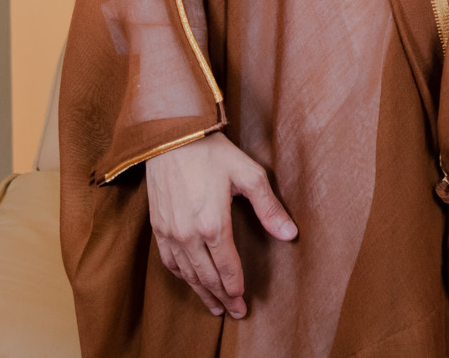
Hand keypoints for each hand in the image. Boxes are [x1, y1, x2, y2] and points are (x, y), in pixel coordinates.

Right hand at [145, 133, 296, 318]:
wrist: (171, 137)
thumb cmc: (213, 153)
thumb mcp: (249, 175)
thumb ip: (269, 208)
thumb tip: (290, 234)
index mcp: (213, 224)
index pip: (227, 268)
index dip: (236, 288)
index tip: (243, 303)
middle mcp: (188, 234)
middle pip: (206, 277)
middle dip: (221, 297)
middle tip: (233, 311)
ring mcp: (170, 232)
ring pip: (187, 274)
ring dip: (201, 291)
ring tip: (214, 306)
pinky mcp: (158, 227)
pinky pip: (169, 261)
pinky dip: (182, 276)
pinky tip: (190, 281)